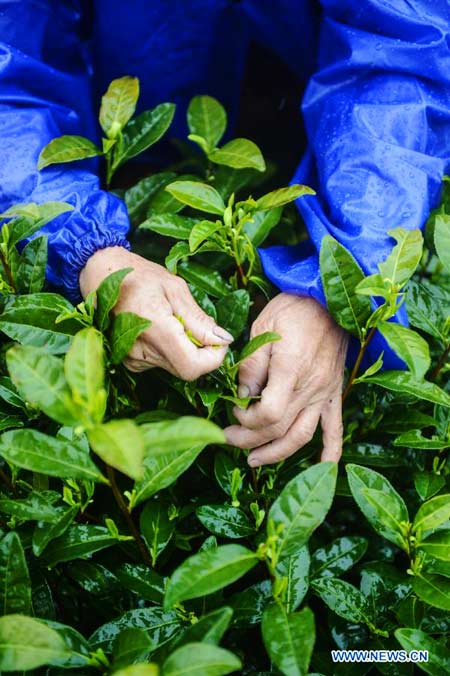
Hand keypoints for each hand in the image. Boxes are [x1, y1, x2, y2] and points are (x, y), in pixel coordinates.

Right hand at [79, 246, 232, 378]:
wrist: (100, 276)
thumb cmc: (139, 276)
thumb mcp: (175, 288)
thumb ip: (198, 318)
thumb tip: (223, 340)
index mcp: (155, 329)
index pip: (193, 367)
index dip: (214, 358)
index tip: (219, 339)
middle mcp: (141, 351)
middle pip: (187, 368)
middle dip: (202, 350)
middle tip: (196, 323)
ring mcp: (132, 359)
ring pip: (176, 366)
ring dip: (184, 348)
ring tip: (172, 320)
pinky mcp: (130, 363)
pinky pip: (162, 363)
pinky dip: (170, 349)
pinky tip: (159, 328)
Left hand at [225, 293, 347, 465]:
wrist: (326, 299)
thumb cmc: (291, 309)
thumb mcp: (262, 328)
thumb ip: (252, 366)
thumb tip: (242, 397)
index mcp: (291, 369)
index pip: (269, 413)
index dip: (247, 420)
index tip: (233, 411)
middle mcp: (311, 386)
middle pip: (280, 428)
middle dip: (250, 439)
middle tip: (229, 438)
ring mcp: (325, 392)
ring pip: (302, 435)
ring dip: (277, 453)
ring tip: (254, 459)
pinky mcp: (334, 392)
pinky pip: (335, 427)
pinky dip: (331, 450)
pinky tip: (323, 467)